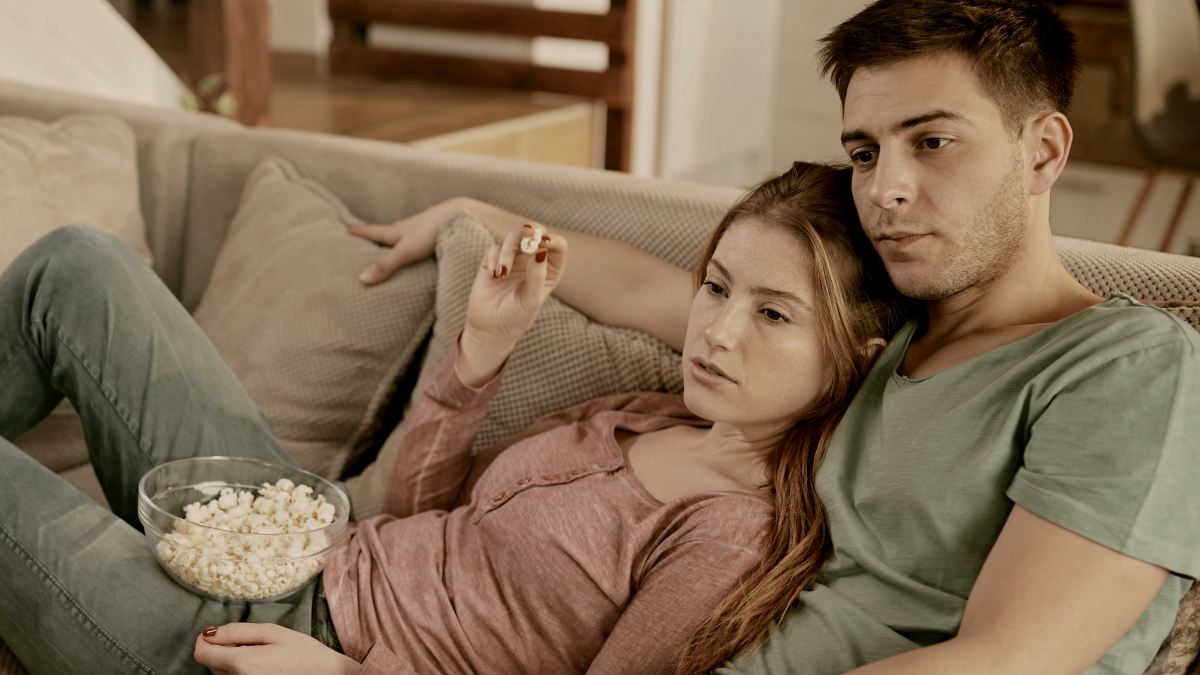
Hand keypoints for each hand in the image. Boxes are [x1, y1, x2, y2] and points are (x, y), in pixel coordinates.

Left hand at [193, 623, 359, 674]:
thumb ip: (236, 630)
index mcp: (242, 663)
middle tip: (251, 643)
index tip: (220, 633)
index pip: (201, 652)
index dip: (206, 639)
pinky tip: (260, 666)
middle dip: (222, 649)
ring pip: (219, 672)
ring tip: (259, 655)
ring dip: (230, 661)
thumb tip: (208, 633)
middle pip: (210, 662)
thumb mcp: (272, 631)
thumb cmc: (301, 651)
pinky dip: (239, 671)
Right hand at [349, 197, 467, 285]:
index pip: (371, 231)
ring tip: (390, 247)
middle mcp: (408, 228)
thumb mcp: (405, 251)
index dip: (358, 233)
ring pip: (405, 236)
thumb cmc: (432, 231)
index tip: (344, 231)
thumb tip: (361, 279)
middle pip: (387, 233)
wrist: (462, 215)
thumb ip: (386, 266)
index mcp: (396, 231)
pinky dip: (414, 246)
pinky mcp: (438, 233)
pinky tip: (420, 249)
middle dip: (375, 237)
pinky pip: (421, 241)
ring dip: (396, 242)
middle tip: (363, 240)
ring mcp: (423, 230)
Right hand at [455, 225, 567, 385]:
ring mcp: (513, 258)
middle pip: (536, 232)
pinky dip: (494, 259)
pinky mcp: (493, 261)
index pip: (558, 246)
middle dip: (531, 231)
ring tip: (502, 273)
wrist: (491, 328)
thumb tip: (541, 251)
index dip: (552, 240)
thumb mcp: (531, 300)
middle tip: (527, 234)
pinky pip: (493, 249)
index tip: (542, 244)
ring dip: (507, 252)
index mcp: (549, 269)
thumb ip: (537, 276)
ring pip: (513, 238)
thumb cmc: (517, 317)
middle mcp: (533, 260)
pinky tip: (494, 275)